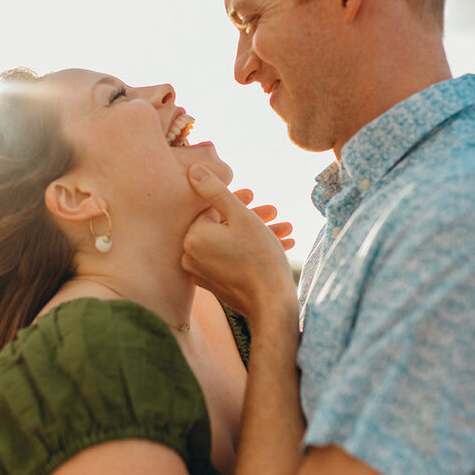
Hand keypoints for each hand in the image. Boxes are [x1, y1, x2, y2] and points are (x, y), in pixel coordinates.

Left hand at [183, 166, 297, 321]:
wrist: (271, 304)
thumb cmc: (260, 257)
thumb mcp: (240, 216)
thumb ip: (215, 190)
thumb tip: (192, 169)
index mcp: (192, 236)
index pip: (212, 209)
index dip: (236, 202)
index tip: (255, 197)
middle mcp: (189, 255)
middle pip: (220, 226)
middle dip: (249, 217)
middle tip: (275, 213)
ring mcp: (199, 272)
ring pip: (227, 242)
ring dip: (254, 234)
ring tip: (284, 232)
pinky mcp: (211, 284)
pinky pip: (227, 259)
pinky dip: (246, 251)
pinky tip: (273, 247)